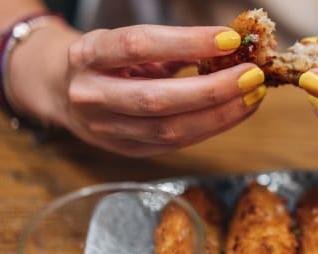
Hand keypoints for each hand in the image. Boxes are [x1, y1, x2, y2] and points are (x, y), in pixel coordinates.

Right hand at [9, 23, 266, 156]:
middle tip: (251, 75)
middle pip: (156, 99)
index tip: (229, 38)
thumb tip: (232, 46)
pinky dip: (212, 127)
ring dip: (220, 114)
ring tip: (253, 96)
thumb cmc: (108, 62)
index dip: (187, 42)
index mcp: (88, 56)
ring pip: (169, 130)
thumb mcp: (129, 44)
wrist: (64, 91)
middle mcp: (92, 95)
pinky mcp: (129, 150)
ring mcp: (108, 130)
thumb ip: (174, 46)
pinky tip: (236, 111)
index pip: (138, 46)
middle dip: (212, 89)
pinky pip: (176, 143)